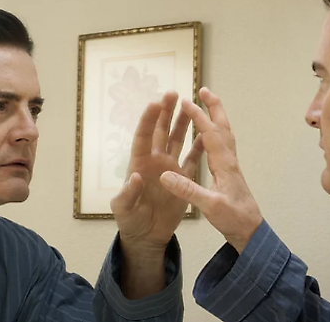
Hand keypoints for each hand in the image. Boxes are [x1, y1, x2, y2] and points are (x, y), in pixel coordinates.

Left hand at [111, 91, 203, 252]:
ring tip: (190, 105)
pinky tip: (207, 134)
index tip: (154, 103)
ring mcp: (170, 168)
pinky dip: (199, 147)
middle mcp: (155, 161)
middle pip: (160, 131)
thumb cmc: (130, 221)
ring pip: (177, 139)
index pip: (143, 137)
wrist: (147, 236)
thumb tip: (134, 177)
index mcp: (139, 164)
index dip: (148, 120)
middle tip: (173, 93)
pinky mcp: (183, 178)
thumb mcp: (123, 209)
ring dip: (183, 122)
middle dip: (166, 112)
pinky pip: (193, 158)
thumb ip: (127, 194)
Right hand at [159, 88, 262, 253]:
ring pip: (224, 134)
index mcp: (224, 165)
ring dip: (216, 116)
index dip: (198, 117)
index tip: (185, 101)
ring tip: (207, 104)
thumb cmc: (233, 219)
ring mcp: (231, 166)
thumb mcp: (209, 207)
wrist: (251, 231)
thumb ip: (188, 190)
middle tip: (204, 90)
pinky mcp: (229, 173)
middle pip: (223, 127)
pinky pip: (223, 145)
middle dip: (214, 107)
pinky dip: (216, 132)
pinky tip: (210, 135)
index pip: (210, 134)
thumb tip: (165, 175)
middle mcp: (229, 161)